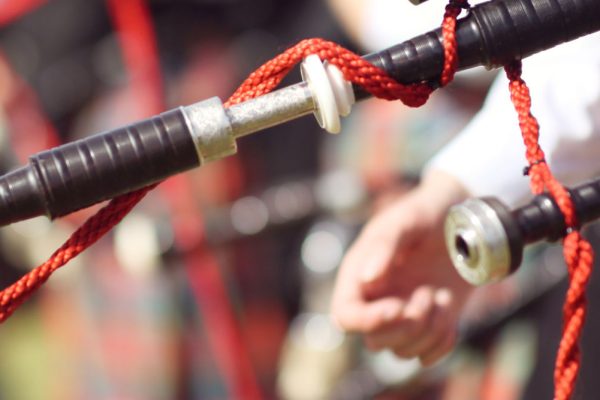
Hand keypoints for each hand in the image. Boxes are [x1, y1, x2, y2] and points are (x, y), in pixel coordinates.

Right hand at [331, 170, 472, 365]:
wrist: (462, 219)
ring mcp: (402, 314)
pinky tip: (450, 312)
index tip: (398, 306)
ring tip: (441, 295)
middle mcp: (376, 300)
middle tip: (428, 293)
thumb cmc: (427, 213)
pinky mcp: (428, 324)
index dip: (367, 320)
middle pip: (374, 341)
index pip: (345, 316)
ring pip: (402, 351)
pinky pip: (427, 355)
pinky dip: (442, 343)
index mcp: (359, 275)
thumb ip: (385, 245)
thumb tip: (367, 278)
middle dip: (406, 326)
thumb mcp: (406, 220)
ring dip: (428, 331)